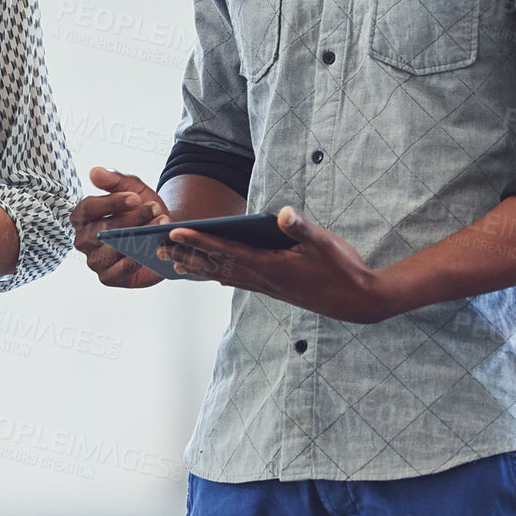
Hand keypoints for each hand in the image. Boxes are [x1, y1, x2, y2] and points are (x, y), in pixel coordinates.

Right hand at [71, 165, 167, 289]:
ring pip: (110, 250)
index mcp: (82, 217)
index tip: (135, 198)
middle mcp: (83, 240)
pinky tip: (150, 248)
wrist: (161, 232)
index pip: (88, 209)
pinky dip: (134, 261)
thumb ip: (115, 180)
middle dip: (129, 220)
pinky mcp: (108, 278)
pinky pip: (117, 271)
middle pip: (100, 231)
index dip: (111, 203)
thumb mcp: (132, 189)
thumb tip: (94, 172)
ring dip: (136, 238)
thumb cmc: (142, 209)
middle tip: (155, 209)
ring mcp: (94, 260)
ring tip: (159, 225)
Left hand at [161, 206, 393, 323]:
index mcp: (270, 266)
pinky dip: (220, 275)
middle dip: (187, 257)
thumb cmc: (342, 269)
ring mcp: (268, 287)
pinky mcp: (275, 289)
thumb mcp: (325, 243)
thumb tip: (282, 213)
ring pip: (225, 276)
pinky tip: (214, 274)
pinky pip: (239, 281)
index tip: (175, 235)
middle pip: (216, 267)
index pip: (226, 252)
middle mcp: (263, 280)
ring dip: (199, 268)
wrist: (359, 302)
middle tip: (156, 250)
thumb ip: (301, 228)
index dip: (199, 243)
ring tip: (174, 262)